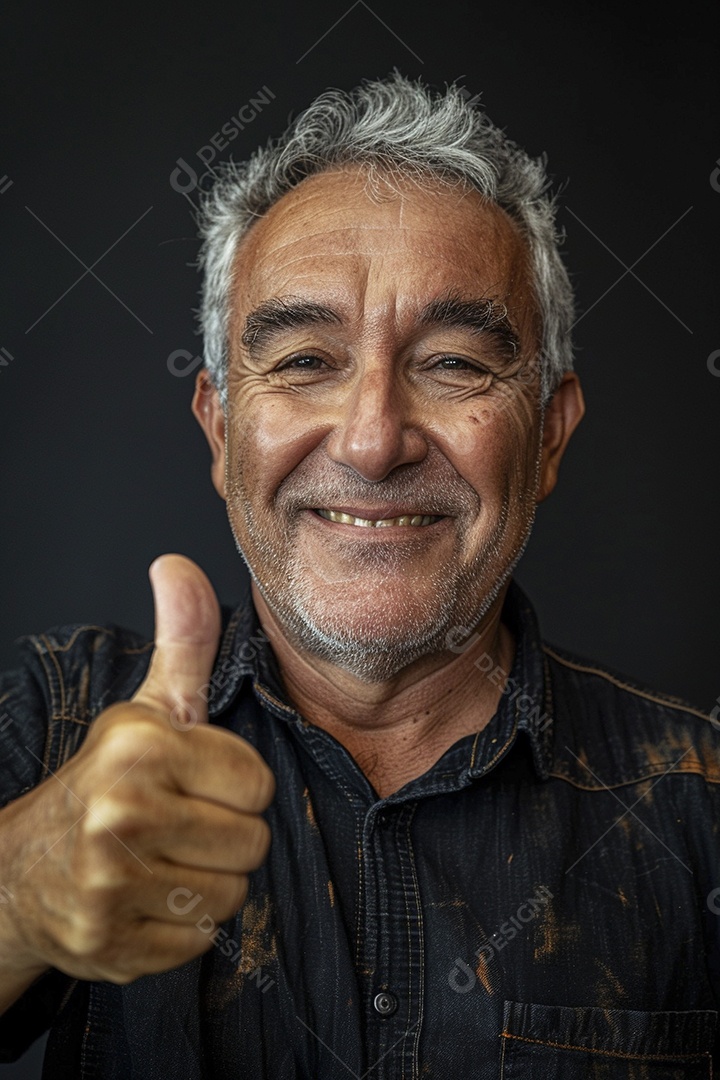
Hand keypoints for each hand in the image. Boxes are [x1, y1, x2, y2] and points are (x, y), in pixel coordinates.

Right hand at [0, 554, 274, 988]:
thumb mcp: (148, 708)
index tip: (196, 782)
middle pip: (252, 843)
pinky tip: (147, 900)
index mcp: (141, 746)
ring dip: (208, 883)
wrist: (23, 869)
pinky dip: (181, 928)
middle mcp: (120, 812)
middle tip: (183, 826)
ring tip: (166, 860)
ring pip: (231, 896)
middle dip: (226, 837)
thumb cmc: (109, 780)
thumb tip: (177, 562)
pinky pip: (198, 942)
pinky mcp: (109, 945)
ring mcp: (109, 884)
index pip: (258, 783)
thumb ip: (184, 641)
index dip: (235, 785)